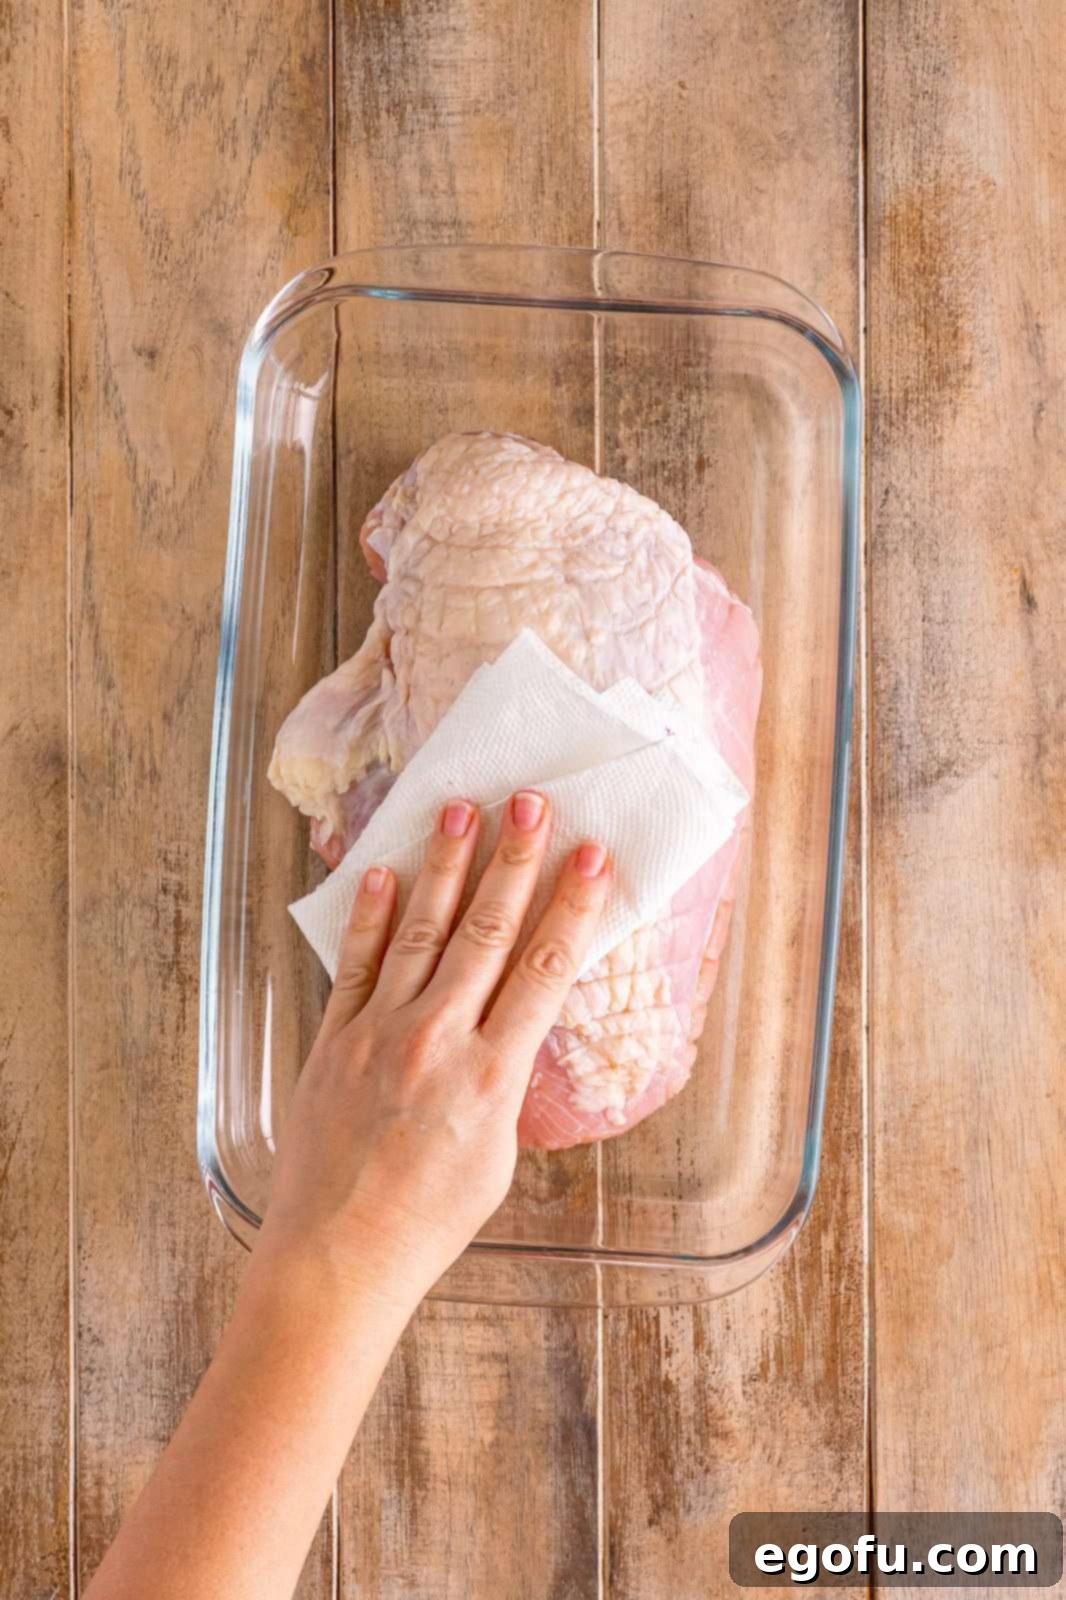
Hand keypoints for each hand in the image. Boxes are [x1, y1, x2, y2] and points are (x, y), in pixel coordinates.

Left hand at [250, 791, 609, 1310]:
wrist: (337, 1257)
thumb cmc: (426, 1223)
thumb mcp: (496, 1156)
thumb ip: (505, 1082)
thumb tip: (513, 1029)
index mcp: (491, 1077)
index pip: (543, 972)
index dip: (571, 907)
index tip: (591, 857)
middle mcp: (435, 1042)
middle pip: (484, 934)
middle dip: (511, 862)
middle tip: (530, 802)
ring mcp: (378, 1035)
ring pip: (420, 933)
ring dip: (444, 868)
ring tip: (461, 810)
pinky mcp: (333, 1040)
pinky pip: (354, 965)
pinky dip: (369, 917)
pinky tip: (382, 873)